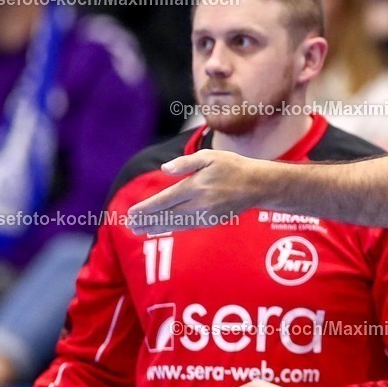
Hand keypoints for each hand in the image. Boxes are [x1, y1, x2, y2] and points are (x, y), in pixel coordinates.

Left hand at [128, 149, 261, 234]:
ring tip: (140, 230)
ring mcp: (206, 215)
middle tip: (130, 226)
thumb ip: (186, 163)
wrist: (258, 185)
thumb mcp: (210, 156)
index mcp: (196, 186)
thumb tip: (165, 168)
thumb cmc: (232, 167)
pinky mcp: (212, 221)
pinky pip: (188, 226)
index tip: (130, 213)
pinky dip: (172, 228)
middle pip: (167, 215)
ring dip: (157, 227)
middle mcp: (200, 204)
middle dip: (147, 221)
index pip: (165, 200)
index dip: (146, 208)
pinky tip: (162, 228)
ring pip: (176, 224)